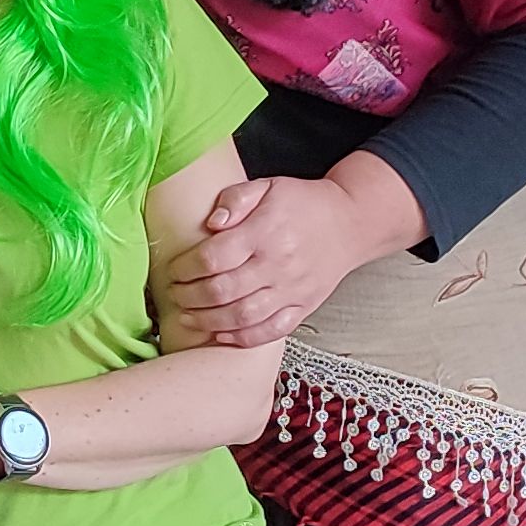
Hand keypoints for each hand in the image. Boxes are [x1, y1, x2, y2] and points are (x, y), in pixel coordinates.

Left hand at [162, 174, 379, 349]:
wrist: (351, 223)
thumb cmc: (304, 203)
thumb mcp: (268, 186)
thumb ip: (235, 199)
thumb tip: (211, 223)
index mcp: (265, 232)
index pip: (213, 257)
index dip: (185, 268)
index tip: (174, 270)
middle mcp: (278, 265)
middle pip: (222, 291)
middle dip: (189, 296)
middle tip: (174, 294)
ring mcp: (291, 291)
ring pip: (241, 317)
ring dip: (207, 321)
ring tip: (187, 317)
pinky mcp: (302, 308)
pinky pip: (269, 332)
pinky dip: (242, 339)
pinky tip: (220, 335)